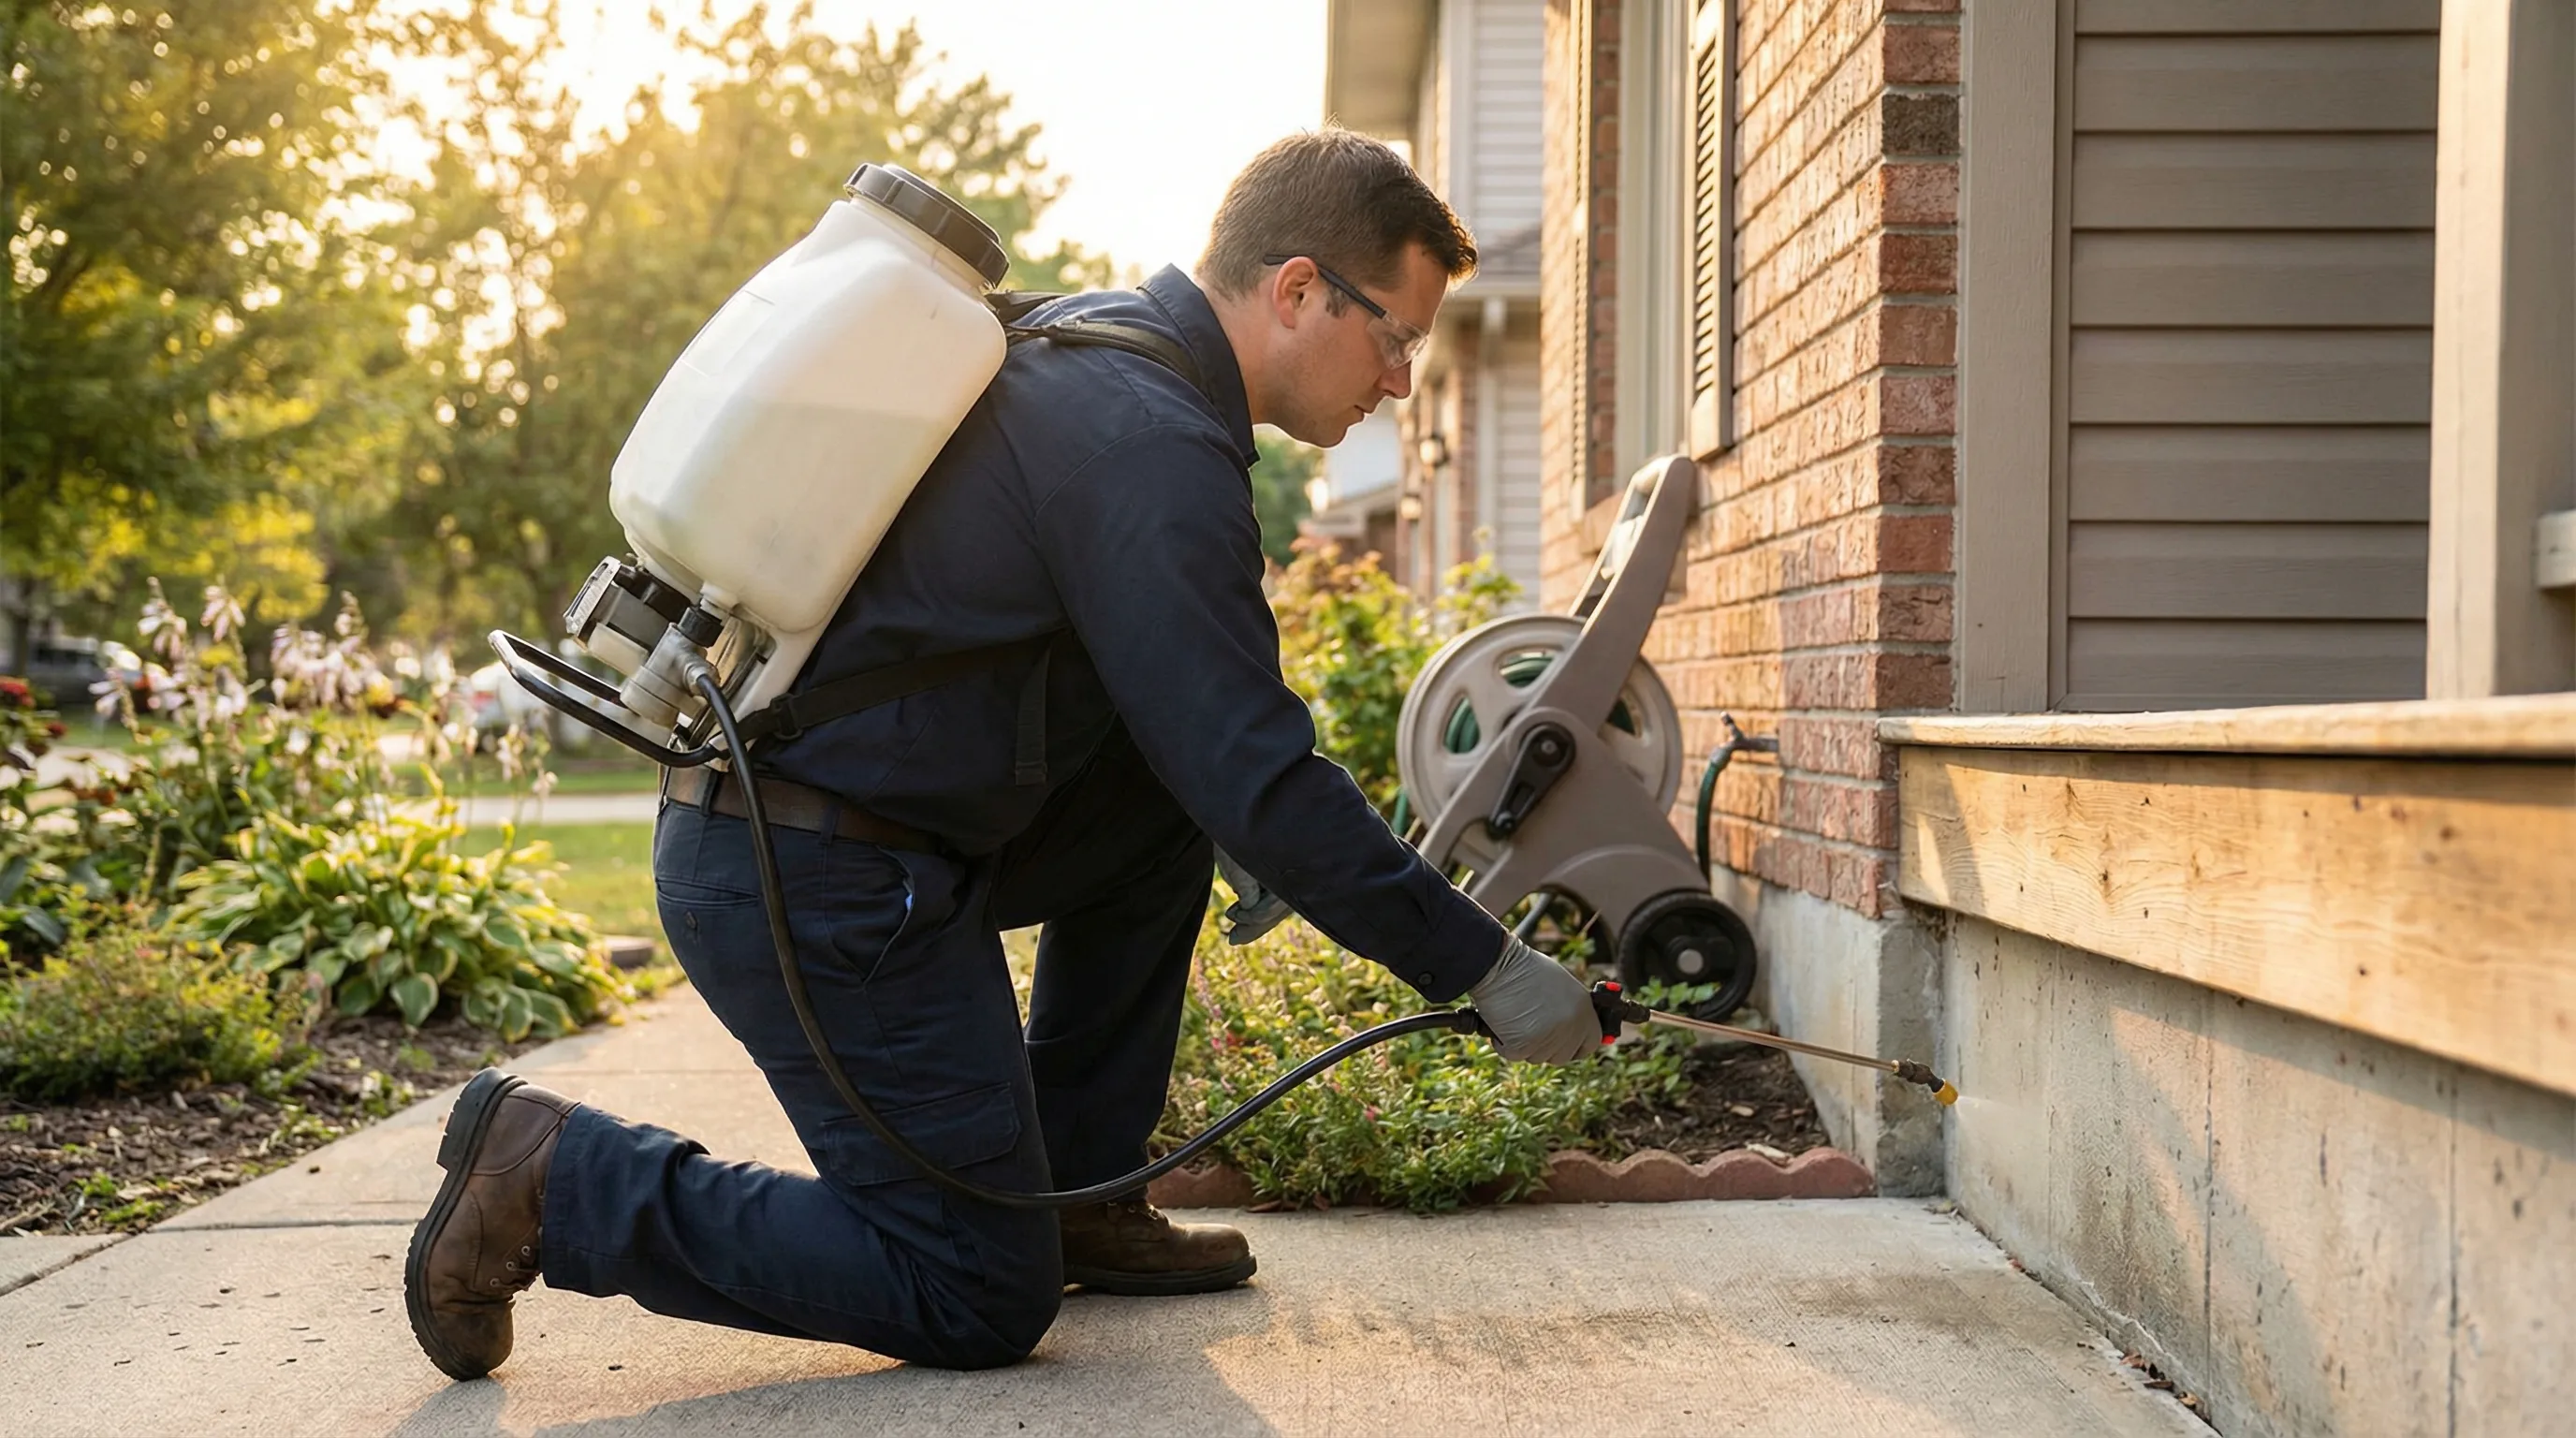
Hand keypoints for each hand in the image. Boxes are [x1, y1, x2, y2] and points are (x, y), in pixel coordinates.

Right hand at [1467, 936, 1599, 1064]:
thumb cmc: (1523, 969)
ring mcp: (1548, 1037)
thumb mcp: (1559, 985)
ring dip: (1523, 1044)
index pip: (1590, 1042)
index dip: (1576, 1046)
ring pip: (1536, 1057)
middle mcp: (1570, 1025)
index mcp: (1583, 1009)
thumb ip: (1570, 1009)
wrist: (1497, 964)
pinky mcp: (1523, 1045)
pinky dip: (1503, 1043)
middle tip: (1530, 1028)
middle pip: (1562, 1056)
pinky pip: (1513, 1054)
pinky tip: (1502, 1021)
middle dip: (1546, 1047)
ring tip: (1514, 1016)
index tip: (1564, 1046)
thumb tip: (1571, 1029)